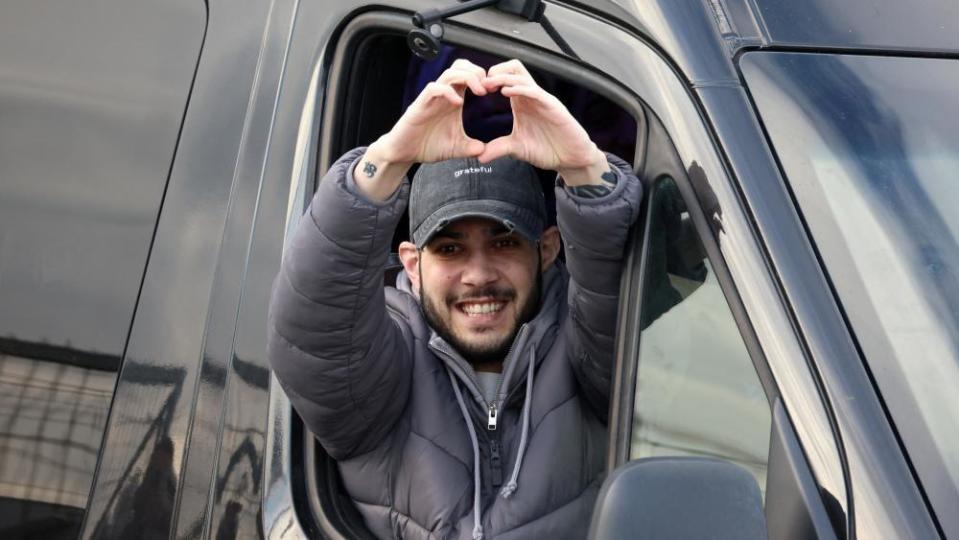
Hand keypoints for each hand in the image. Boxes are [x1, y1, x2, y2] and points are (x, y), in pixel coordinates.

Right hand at [374, 59, 487, 164]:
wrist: (404, 153)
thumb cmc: (427, 145)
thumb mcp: (456, 148)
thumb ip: (471, 147)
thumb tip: (484, 150)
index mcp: (453, 99)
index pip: (468, 75)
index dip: (484, 78)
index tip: (496, 90)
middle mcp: (443, 95)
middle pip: (459, 67)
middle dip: (476, 72)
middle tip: (488, 87)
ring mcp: (431, 98)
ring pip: (448, 74)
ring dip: (466, 77)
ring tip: (479, 91)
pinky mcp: (420, 105)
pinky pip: (433, 88)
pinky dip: (447, 91)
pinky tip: (458, 103)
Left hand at [477, 60, 608, 185]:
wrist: (571, 159)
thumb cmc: (548, 149)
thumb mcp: (517, 149)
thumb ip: (499, 149)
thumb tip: (479, 156)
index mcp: (522, 103)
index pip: (505, 78)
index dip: (490, 80)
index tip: (476, 90)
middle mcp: (531, 97)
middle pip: (514, 68)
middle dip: (496, 71)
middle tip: (482, 85)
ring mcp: (542, 100)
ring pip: (523, 75)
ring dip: (504, 77)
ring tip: (489, 85)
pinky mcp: (553, 107)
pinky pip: (535, 91)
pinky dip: (520, 89)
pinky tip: (507, 93)